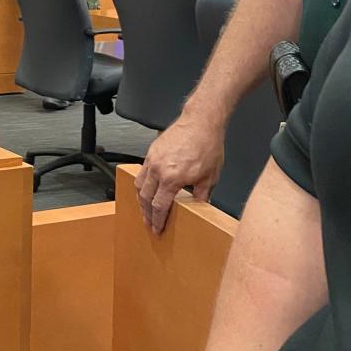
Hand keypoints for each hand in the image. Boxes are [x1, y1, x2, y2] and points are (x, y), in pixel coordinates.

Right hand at [135, 111, 224, 233]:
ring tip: (145, 209)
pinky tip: (147, 188)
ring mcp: (153, 160)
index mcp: (172, 179)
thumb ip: (202, 195)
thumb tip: (198, 206)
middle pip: (145, 199)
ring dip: (141, 200)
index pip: (159, 206)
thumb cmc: (207, 145)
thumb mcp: (210, 176)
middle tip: (149, 223)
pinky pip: (141, 172)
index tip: (157, 228)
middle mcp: (159, 170)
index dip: (157, 220)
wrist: (201, 122)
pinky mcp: (151, 152)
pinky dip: (142, 184)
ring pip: (139, 186)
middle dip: (146, 214)